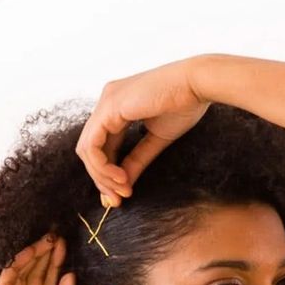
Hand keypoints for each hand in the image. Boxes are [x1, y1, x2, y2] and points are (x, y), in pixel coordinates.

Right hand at [0, 234, 85, 284]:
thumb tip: (68, 277)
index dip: (57, 268)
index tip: (67, 248)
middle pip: (36, 280)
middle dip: (47, 257)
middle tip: (58, 236)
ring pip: (23, 278)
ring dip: (34, 257)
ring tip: (49, 239)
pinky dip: (16, 266)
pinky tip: (30, 251)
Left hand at [75, 57, 210, 206]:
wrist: (197, 84)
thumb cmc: (184, 105)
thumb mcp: (156, 139)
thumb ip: (136, 160)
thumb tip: (123, 185)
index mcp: (117, 107)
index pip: (101, 146)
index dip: (107, 173)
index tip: (122, 195)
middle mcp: (106, 102)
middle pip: (90, 149)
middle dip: (101, 179)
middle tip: (118, 200)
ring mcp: (105, 102)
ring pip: (87, 149)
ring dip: (102, 176)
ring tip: (123, 191)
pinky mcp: (109, 108)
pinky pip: (93, 145)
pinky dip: (103, 166)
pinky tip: (120, 178)